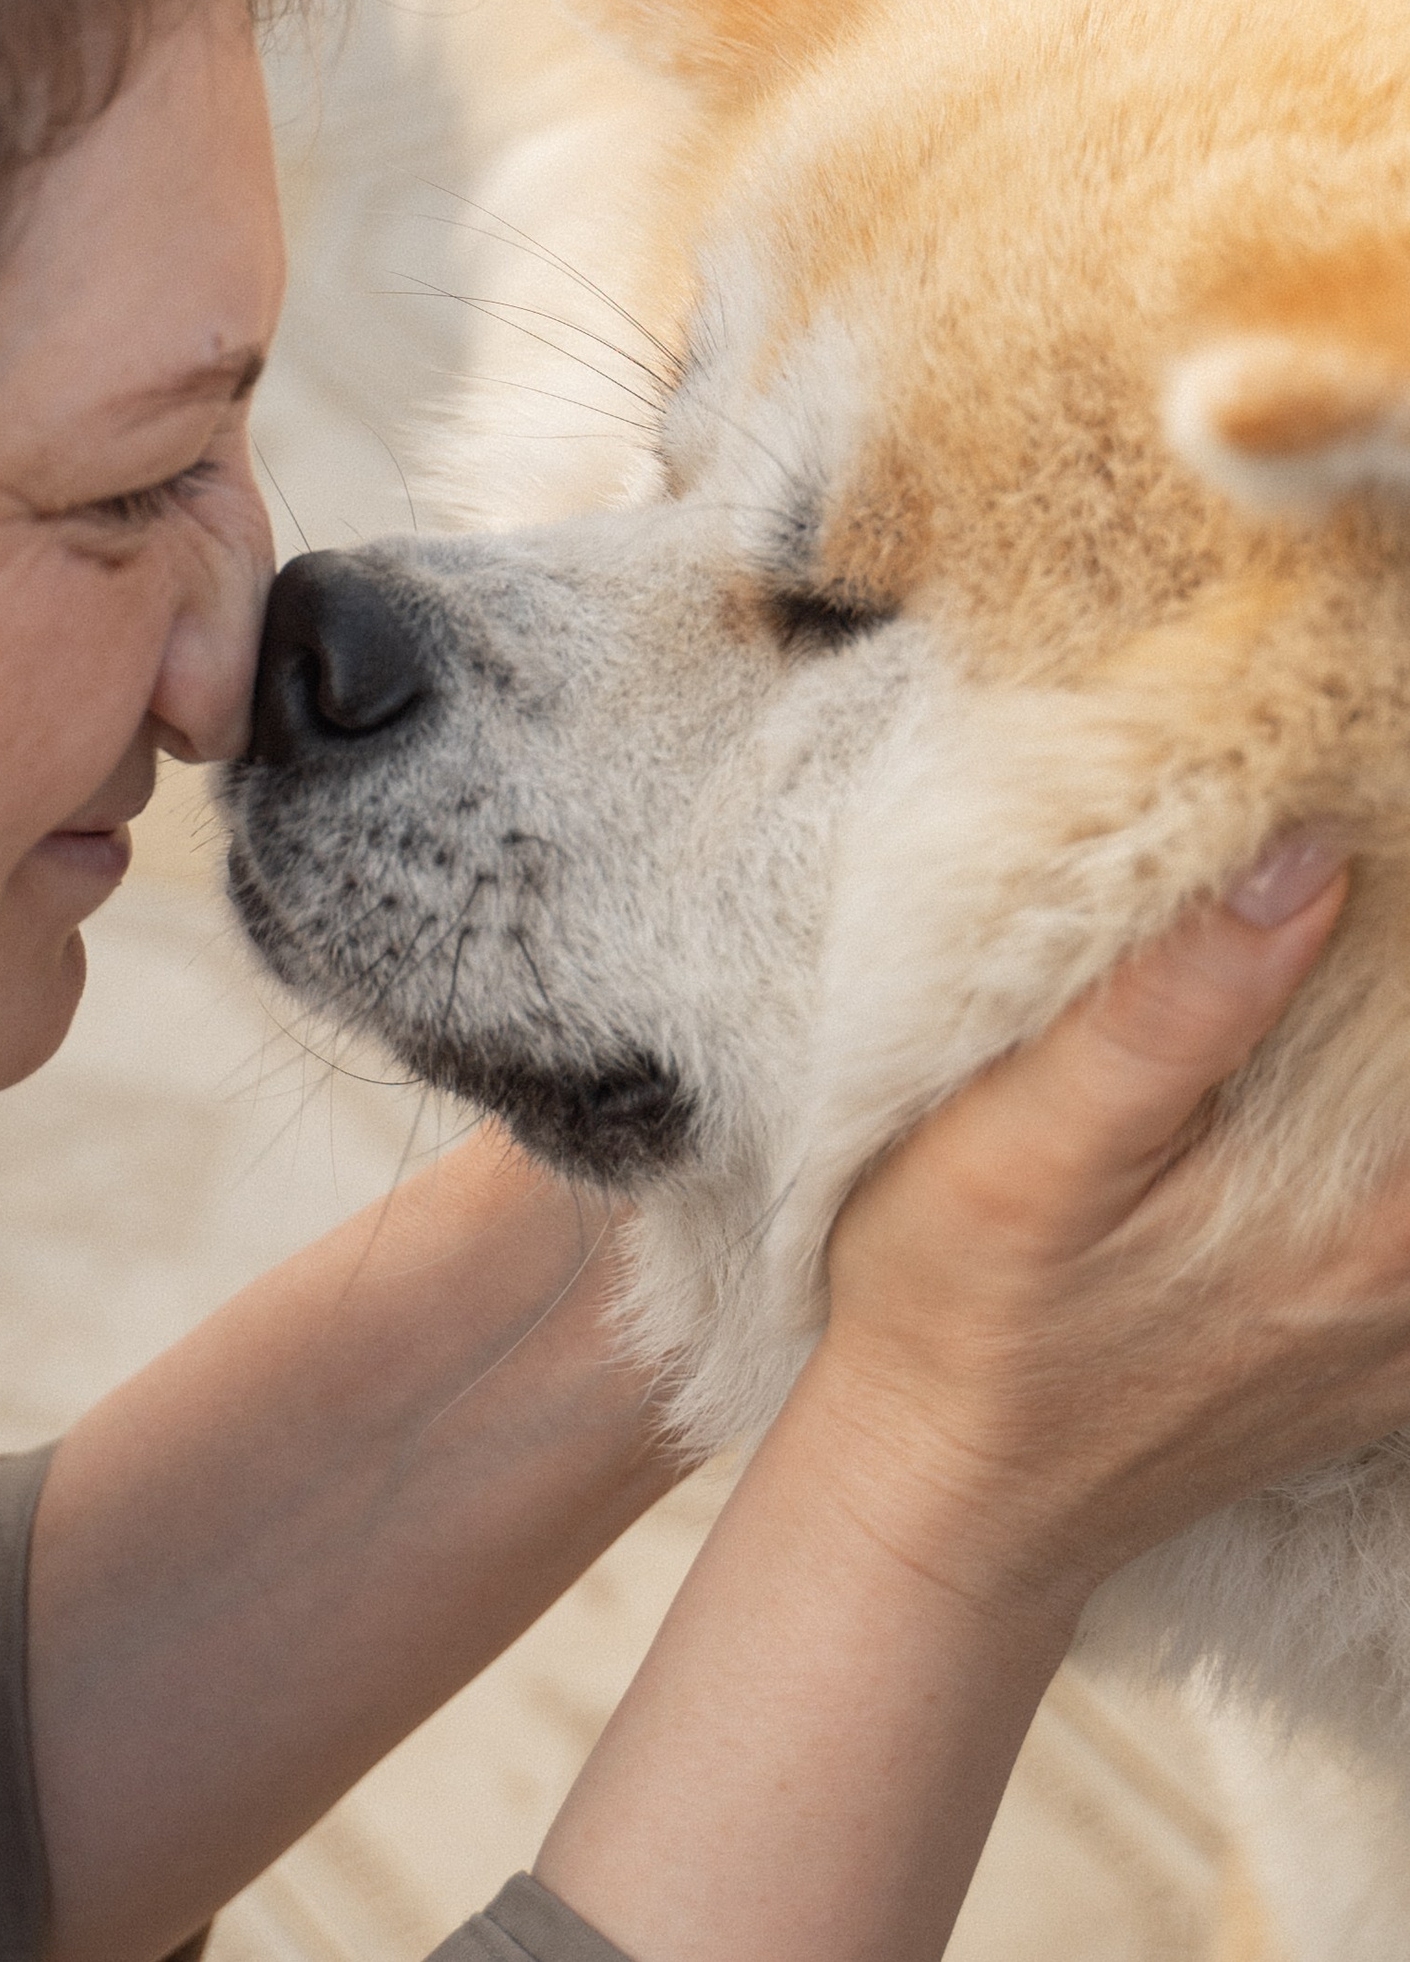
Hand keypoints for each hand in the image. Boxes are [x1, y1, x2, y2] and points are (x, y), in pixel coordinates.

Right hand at [813, 837, 1407, 1620]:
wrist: (945, 1497)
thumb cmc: (961, 1316)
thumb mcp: (1028, 1148)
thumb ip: (1173, 1011)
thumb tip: (1305, 854)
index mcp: (1375, 1226)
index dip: (1405, 906)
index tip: (1363, 811)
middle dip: (1392, 983)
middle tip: (1344, 869)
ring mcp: (1405, 1331)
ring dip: (1386, 1061)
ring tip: (1325, 972)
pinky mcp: (1376, 1359)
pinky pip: (1407, 1234)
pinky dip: (1377, 1140)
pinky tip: (1312, 1097)